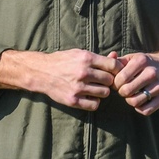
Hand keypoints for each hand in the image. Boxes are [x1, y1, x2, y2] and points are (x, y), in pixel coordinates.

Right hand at [0, 49, 122, 110]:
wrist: (41, 72)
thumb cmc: (63, 61)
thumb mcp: (80, 54)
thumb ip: (99, 57)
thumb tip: (116, 56)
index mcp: (86, 59)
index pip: (113, 65)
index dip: (117, 69)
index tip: (114, 72)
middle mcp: (83, 73)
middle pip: (110, 80)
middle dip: (109, 81)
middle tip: (103, 81)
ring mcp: (78, 87)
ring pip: (104, 93)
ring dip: (102, 91)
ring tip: (95, 88)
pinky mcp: (73, 100)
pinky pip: (94, 104)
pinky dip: (94, 101)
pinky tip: (90, 96)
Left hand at [112, 48, 158, 115]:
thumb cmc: (147, 63)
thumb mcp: (134, 58)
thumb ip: (117, 62)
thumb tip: (104, 67)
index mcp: (142, 61)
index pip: (120, 79)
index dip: (115, 84)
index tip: (119, 83)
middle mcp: (151, 72)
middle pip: (126, 91)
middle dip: (122, 92)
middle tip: (125, 89)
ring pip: (135, 102)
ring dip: (130, 101)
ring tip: (133, 94)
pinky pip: (146, 110)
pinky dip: (140, 108)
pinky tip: (141, 101)